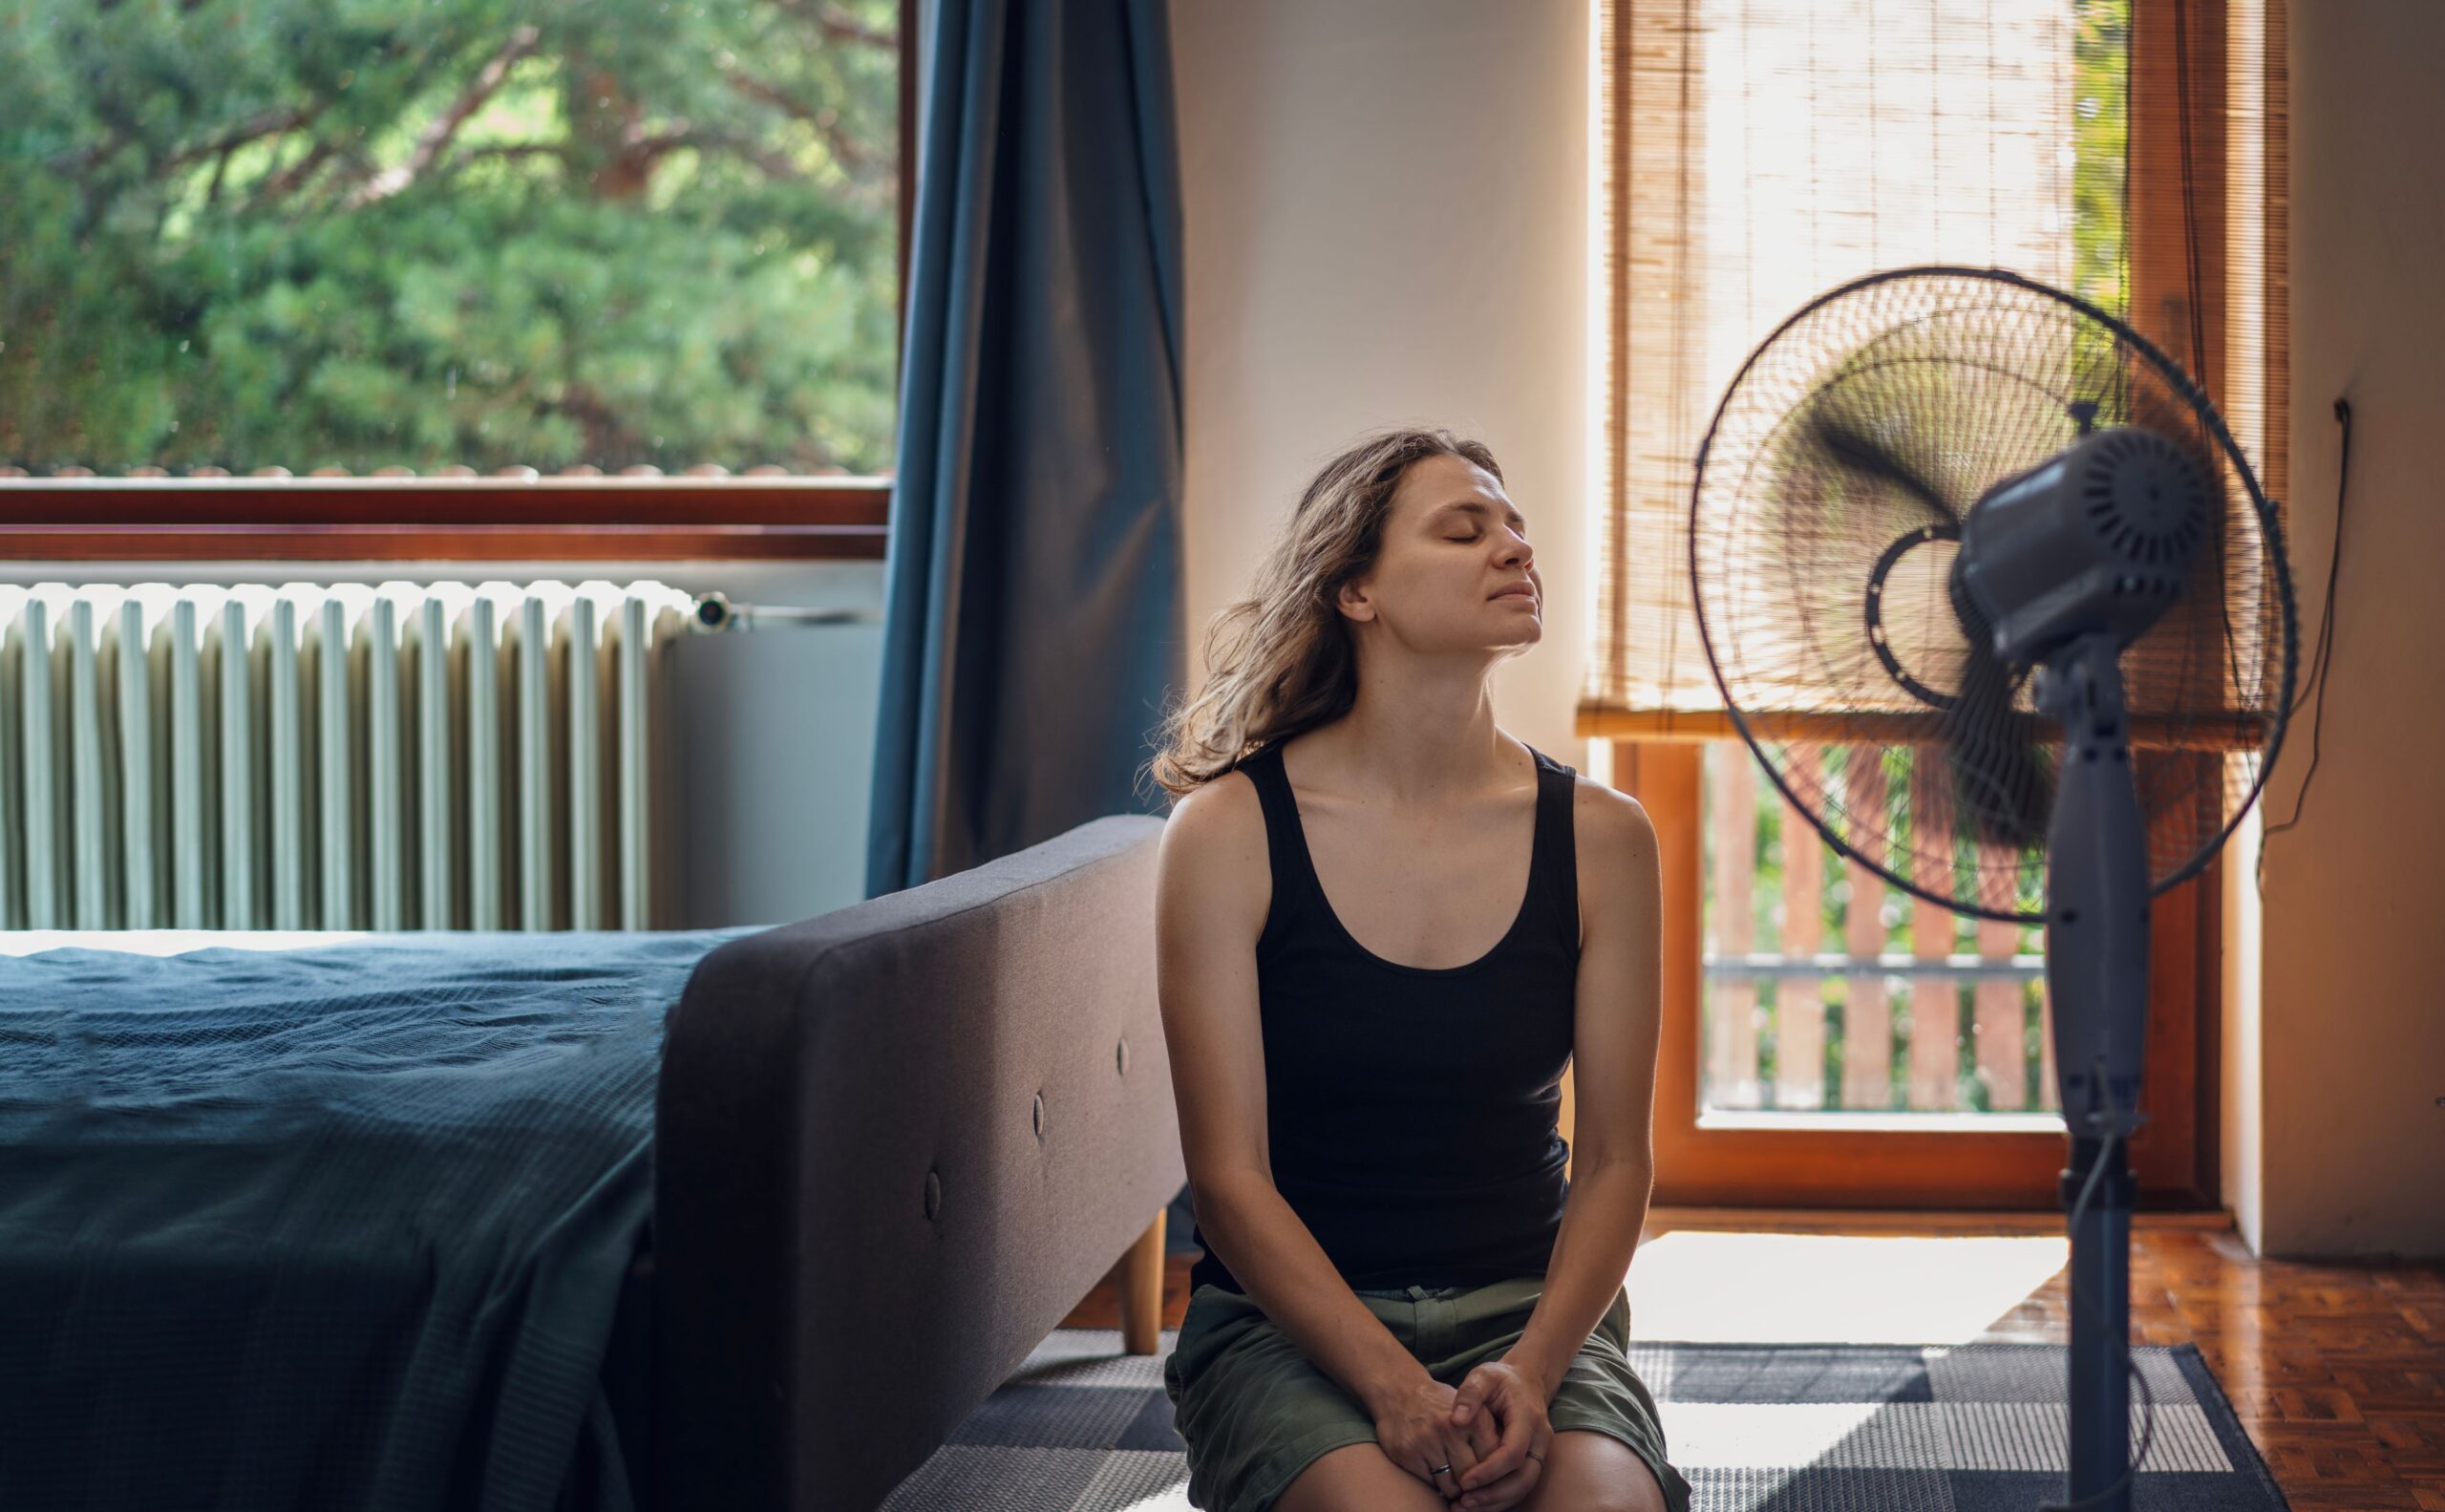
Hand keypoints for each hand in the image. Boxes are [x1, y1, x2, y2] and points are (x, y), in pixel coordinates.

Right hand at [1368, 1374, 1499, 1501]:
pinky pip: (1430, 1483)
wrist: (1399, 1390)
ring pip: (1451, 1486)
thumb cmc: (1442, 1405)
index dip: (1491, 1474)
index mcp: (1474, 1418)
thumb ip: (1489, 1436)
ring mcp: (1427, 1442)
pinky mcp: (1408, 1454)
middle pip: (1472, 1476)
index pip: (1492, 1460)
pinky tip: (1434, 1470)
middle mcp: (1451, 1429)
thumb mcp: (1471, 1409)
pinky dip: (1434, 1483)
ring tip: (1453, 1479)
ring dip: (1454, 1488)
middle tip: (1470, 1484)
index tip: (1488, 1477)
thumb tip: (1505, 1470)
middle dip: (1473, 1485)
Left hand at [1446, 1360, 1552, 1511]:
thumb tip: (1456, 1420)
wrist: (1524, 1381)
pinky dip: (1500, 1499)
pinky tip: (1476, 1503)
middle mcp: (1539, 1438)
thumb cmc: (1500, 1379)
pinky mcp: (1533, 1461)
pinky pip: (1520, 1486)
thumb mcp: (1483, 1376)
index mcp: (1528, 1417)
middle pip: (1524, 1478)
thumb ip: (1470, 1394)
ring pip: (1524, 1487)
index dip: (1490, 1470)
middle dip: (1494, 1494)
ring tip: (1464, 1507)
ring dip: (1496, 1502)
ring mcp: (1539, 1451)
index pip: (1513, 1453)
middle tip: (1464, 1502)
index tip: (1464, 1480)